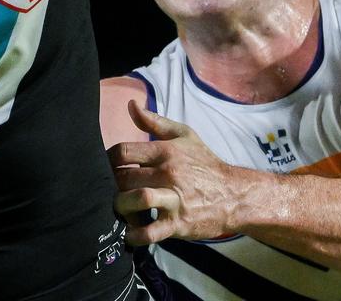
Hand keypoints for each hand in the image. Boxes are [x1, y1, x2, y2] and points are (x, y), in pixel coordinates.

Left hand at [108, 100, 255, 244]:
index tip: (106, 169)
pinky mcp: (178, 223)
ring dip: (120, 207)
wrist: (234, 194)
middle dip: (110, 186)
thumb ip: (154, 122)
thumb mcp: (184, 136)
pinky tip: (128, 233)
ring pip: (136, 199)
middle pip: (123, 177)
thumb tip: (131, 105)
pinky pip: (150, 231)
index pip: (122, 152)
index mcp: (165, 151)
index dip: (107, 160)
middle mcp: (168, 172)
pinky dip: (134, 235)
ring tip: (118, 210)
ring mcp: (174, 199)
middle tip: (108, 191)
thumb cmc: (204, 164)